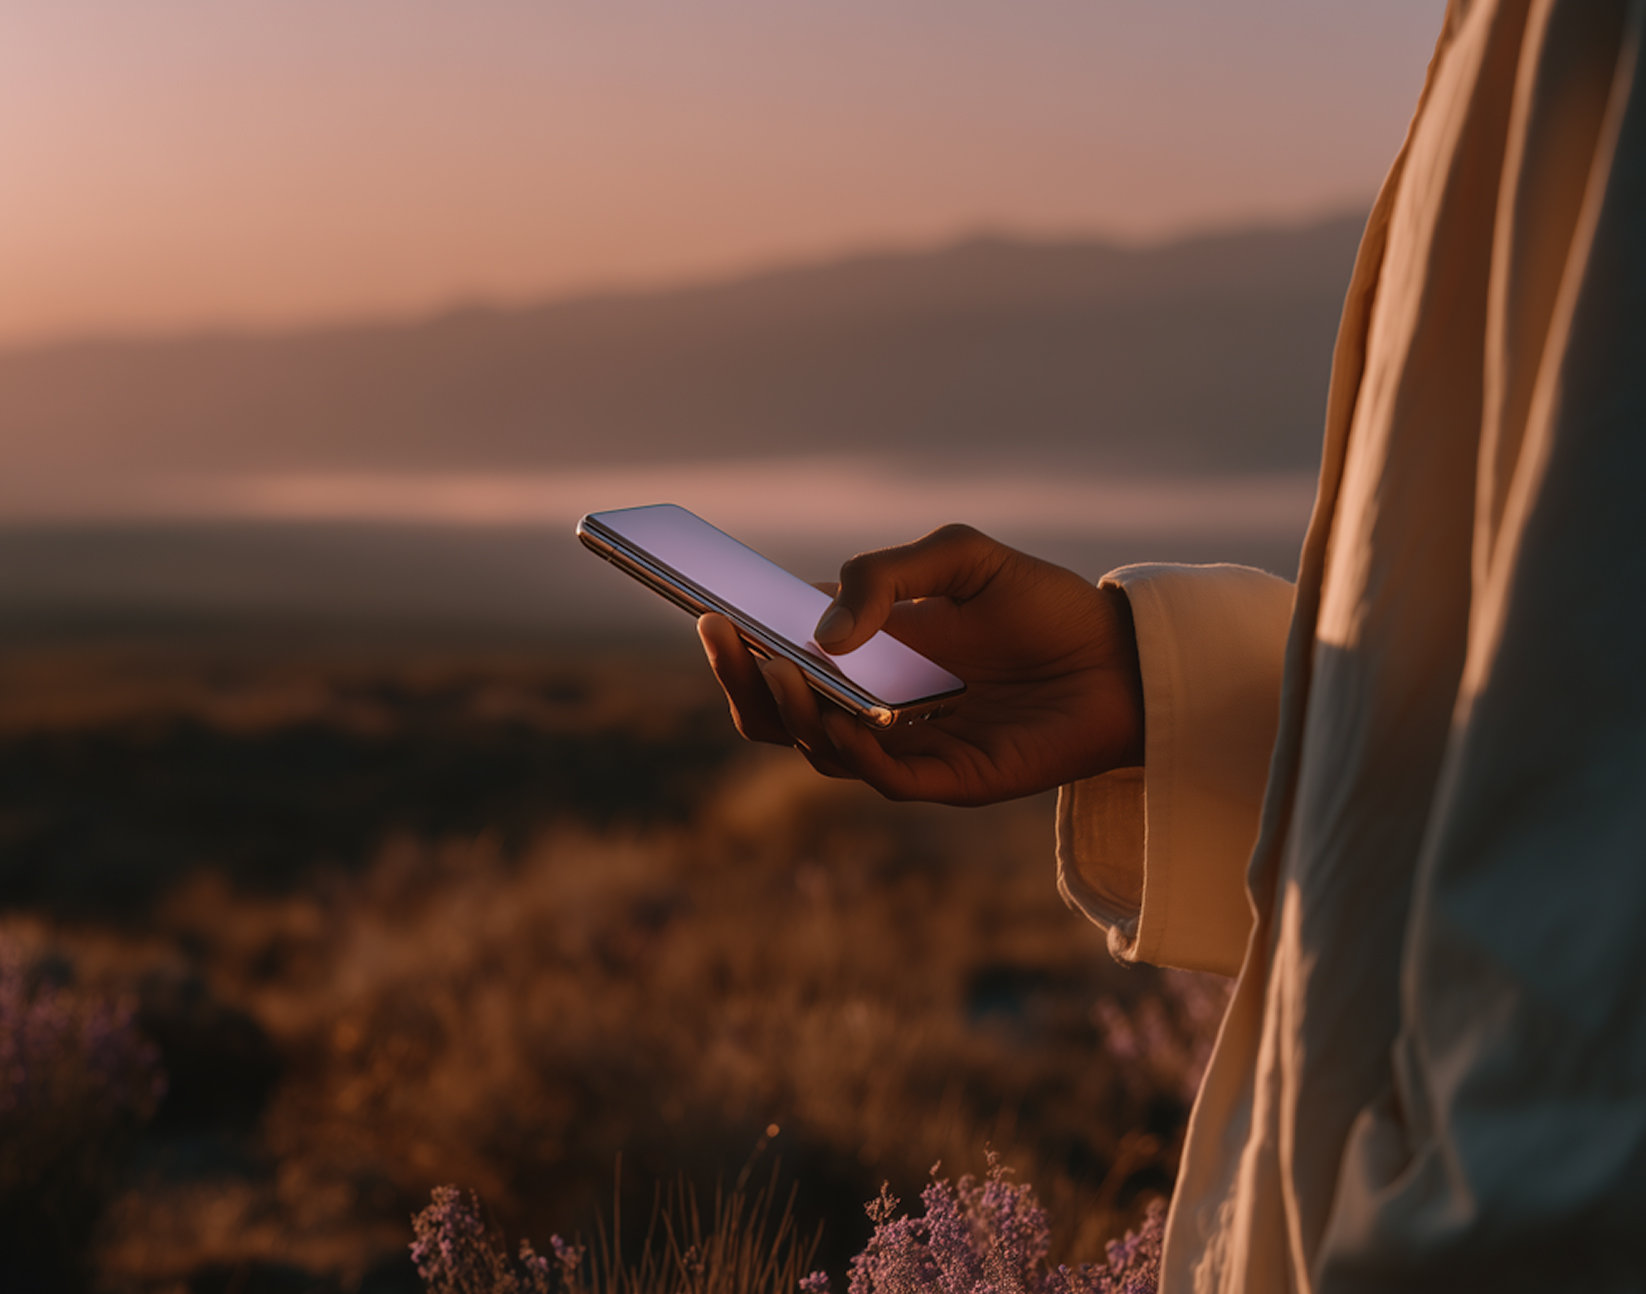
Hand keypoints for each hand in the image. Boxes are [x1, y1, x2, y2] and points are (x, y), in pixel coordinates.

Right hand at [697, 524, 1143, 805]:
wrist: (1122, 656)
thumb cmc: (1041, 604)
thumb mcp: (961, 557)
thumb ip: (888, 575)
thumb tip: (823, 634)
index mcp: (866, 652)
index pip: (779, 654)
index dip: (738, 638)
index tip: (705, 606)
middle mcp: (873, 703)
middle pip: (777, 712)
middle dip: (737, 677)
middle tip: (719, 634)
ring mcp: (905, 745)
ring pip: (815, 747)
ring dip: (787, 710)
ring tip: (776, 666)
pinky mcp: (946, 779)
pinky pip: (879, 775)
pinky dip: (847, 746)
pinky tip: (837, 712)